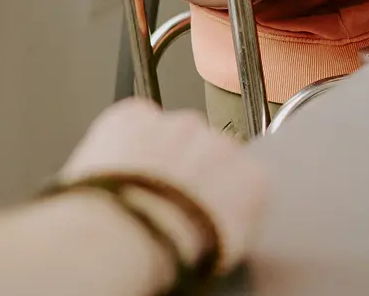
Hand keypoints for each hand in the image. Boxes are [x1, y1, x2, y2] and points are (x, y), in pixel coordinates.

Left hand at [57, 98, 267, 273]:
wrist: (124, 241)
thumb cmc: (172, 254)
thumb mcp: (225, 252)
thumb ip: (237, 221)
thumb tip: (228, 223)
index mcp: (250, 178)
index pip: (242, 177)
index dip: (218, 194)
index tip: (202, 208)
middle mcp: (219, 142)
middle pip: (207, 150)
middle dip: (190, 170)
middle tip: (167, 202)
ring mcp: (177, 124)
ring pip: (169, 134)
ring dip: (157, 154)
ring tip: (137, 192)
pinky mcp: (135, 115)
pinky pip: (133, 122)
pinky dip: (125, 140)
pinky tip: (118, 171)